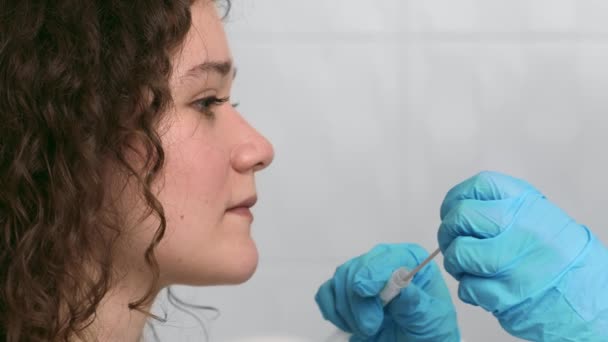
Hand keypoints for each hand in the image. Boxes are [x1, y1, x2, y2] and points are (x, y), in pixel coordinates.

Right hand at [315, 243, 459, 340]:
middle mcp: (383, 262)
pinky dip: (332, 310)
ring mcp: (362, 275)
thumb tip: (401, 285)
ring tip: (367, 330)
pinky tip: (349, 324)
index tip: (363, 291)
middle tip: (370, 327)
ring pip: (339, 281)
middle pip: (357, 269)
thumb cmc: (429, 329)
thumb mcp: (430, 319)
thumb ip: (414, 303)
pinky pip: (326, 293)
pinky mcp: (345, 291)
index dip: (372, 272)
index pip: (387, 257)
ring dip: (347, 310)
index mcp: (410, 261)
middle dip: (359, 302)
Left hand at [438, 171, 607, 339]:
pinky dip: (468, 289)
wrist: (590, 297)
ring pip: (459, 253)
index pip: (479, 185)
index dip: (455, 198)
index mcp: (528, 204)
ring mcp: (515, 261)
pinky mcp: (508, 293)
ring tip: (465, 267)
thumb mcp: (537, 215)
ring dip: (454, 263)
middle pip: (461, 217)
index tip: (451, 211)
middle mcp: (522, 227)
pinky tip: (481, 287)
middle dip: (447, 232)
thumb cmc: (556, 254)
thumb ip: (501, 206)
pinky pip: (468, 286)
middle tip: (452, 243)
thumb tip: (456, 209)